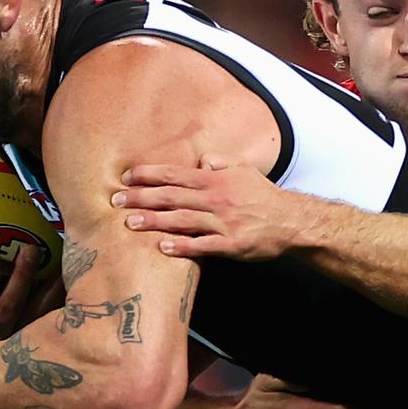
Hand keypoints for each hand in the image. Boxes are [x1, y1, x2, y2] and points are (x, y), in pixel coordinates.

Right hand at [0, 247, 65, 341]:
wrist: (1, 363)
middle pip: (8, 310)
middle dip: (18, 280)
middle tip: (27, 248)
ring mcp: (24, 340)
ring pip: (36, 313)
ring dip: (42, 284)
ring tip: (48, 254)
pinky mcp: (49, 338)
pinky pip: (59, 316)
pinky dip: (64, 294)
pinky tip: (71, 272)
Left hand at [113, 154, 308, 259]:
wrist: (291, 221)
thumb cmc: (264, 195)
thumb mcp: (244, 169)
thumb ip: (220, 162)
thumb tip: (200, 161)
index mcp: (216, 180)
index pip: (176, 175)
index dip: (150, 175)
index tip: (127, 177)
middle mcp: (216, 199)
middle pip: (172, 197)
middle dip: (142, 197)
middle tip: (116, 200)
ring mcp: (222, 223)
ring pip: (182, 220)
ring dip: (154, 221)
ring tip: (130, 224)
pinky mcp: (230, 245)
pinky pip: (202, 246)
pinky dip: (182, 246)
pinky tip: (162, 247)